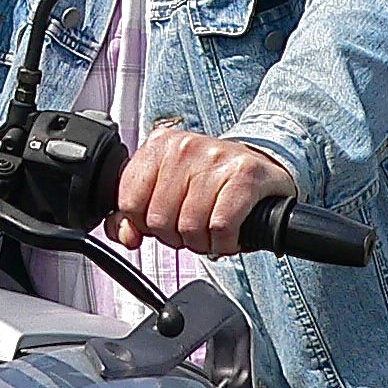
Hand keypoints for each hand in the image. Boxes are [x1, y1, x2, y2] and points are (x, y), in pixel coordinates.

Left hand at [112, 126, 295, 257]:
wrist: (263, 167)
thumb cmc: (211, 182)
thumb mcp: (166, 190)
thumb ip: (134, 213)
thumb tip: (124, 234)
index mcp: (159, 145)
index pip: (128, 200)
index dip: (144, 224)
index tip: (162, 221)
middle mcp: (186, 146)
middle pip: (159, 219)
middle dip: (175, 236)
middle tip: (192, 227)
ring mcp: (216, 158)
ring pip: (189, 226)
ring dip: (202, 242)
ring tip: (211, 230)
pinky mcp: (245, 175)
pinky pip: (220, 226)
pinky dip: (224, 241)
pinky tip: (229, 233)